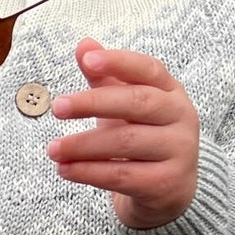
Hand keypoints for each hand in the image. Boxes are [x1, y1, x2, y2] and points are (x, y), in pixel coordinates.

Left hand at [46, 38, 199, 230]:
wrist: (168, 188)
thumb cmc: (142, 136)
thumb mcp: (124, 106)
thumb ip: (104, 78)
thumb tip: (84, 45)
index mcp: (171, 91)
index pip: (147, 69)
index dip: (118, 62)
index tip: (88, 61)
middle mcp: (181, 117)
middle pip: (136, 102)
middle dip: (92, 103)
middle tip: (57, 107)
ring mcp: (179, 150)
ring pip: (125, 142)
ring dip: (83, 145)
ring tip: (53, 149)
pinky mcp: (167, 183)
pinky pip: (122, 175)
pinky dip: (89, 172)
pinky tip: (65, 169)